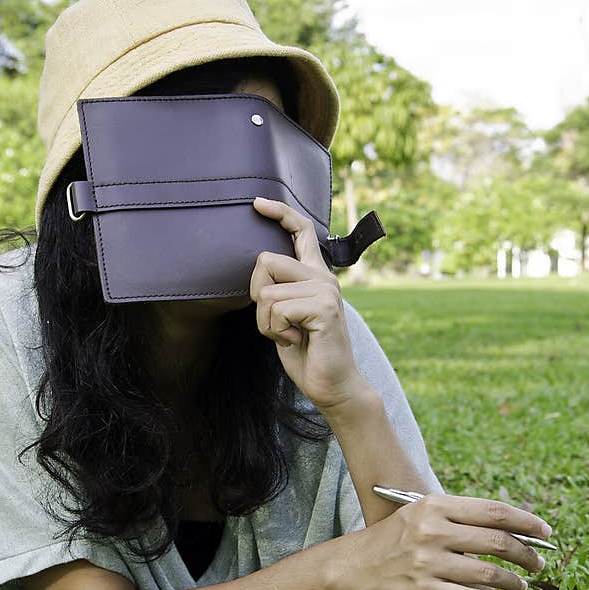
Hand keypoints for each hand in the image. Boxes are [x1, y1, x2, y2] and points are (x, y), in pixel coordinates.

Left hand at [250, 196, 367, 412]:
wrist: (332, 386)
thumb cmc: (306, 353)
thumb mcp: (284, 317)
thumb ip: (276, 292)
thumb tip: (257, 271)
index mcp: (314, 275)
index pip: (300, 231)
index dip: (279, 212)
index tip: (256, 203)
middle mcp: (322, 277)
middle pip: (264, 260)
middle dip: (256, 295)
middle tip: (276, 322)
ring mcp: (325, 290)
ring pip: (266, 292)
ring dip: (266, 322)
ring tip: (289, 335)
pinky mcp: (324, 308)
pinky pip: (276, 310)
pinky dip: (276, 332)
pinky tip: (297, 341)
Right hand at [355, 494, 550, 589]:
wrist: (360, 564)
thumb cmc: (401, 536)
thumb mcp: (426, 513)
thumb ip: (464, 517)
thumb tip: (516, 527)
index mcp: (436, 506)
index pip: (495, 511)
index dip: (527, 522)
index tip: (546, 532)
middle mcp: (433, 532)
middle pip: (499, 542)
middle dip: (528, 554)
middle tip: (538, 563)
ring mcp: (428, 563)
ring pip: (490, 574)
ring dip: (515, 582)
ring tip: (522, 585)